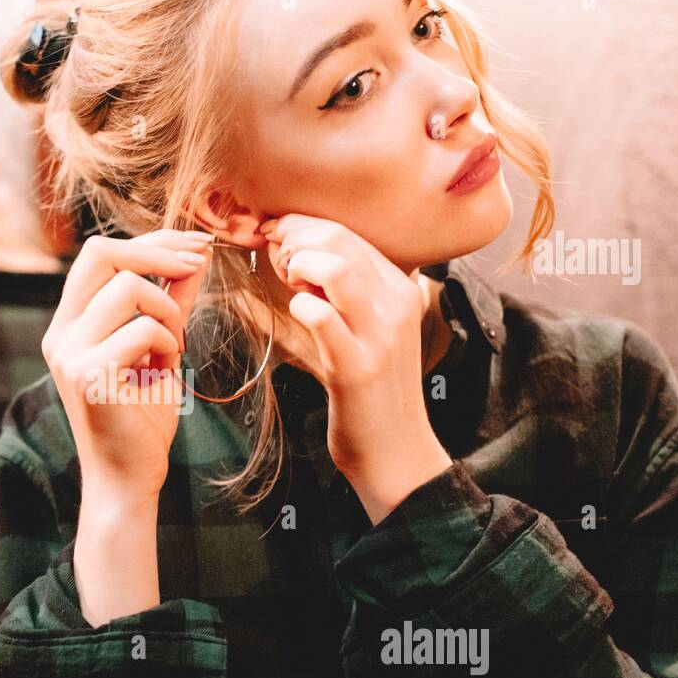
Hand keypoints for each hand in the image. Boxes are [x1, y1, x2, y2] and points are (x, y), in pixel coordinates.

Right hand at [41, 229, 212, 501]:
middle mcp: (61, 333)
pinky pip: (141, 330)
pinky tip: (165, 369)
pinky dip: (167, 343)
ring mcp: (69, 353)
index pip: (99, 254)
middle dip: (157, 252)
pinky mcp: (88, 375)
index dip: (150, 242)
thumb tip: (196, 255)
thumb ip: (173, 301)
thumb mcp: (161, 346)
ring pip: (128, 289)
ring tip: (174, 345)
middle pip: (100, 253)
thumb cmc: (142, 416)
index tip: (195, 247)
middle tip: (195, 265)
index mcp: (70, 323)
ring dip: (167, 311)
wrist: (129, 476)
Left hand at [259, 213, 451, 523]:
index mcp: (401, 288)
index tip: (277, 239)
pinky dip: (301, 307)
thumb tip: (291, 252)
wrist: (396, 450)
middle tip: (277, 263)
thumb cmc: (370, 389)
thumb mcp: (368, 329)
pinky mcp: (357, 367)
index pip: (350, 233)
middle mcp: (397, 304)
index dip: (303, 227)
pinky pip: (323, 317)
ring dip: (298, 266)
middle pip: (340, 240)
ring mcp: (380, 335)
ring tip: (289, 286)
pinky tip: (297, 313)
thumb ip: (343, 292)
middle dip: (295, 241)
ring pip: (336, 268)